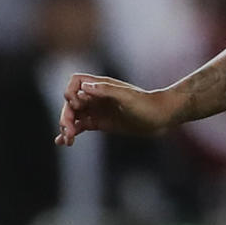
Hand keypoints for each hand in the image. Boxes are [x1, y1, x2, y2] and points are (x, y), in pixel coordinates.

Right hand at [55, 75, 180, 144]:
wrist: (161, 117)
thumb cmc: (147, 104)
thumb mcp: (127, 97)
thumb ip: (107, 90)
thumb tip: (85, 87)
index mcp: (101, 86)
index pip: (76, 82)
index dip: (70, 92)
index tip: (76, 105)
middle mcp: (97, 96)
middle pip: (71, 102)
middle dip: (66, 115)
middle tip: (68, 130)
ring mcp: (98, 110)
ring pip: (74, 115)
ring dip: (66, 126)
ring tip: (66, 140)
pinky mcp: (101, 123)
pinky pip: (81, 126)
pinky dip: (71, 133)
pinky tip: (64, 142)